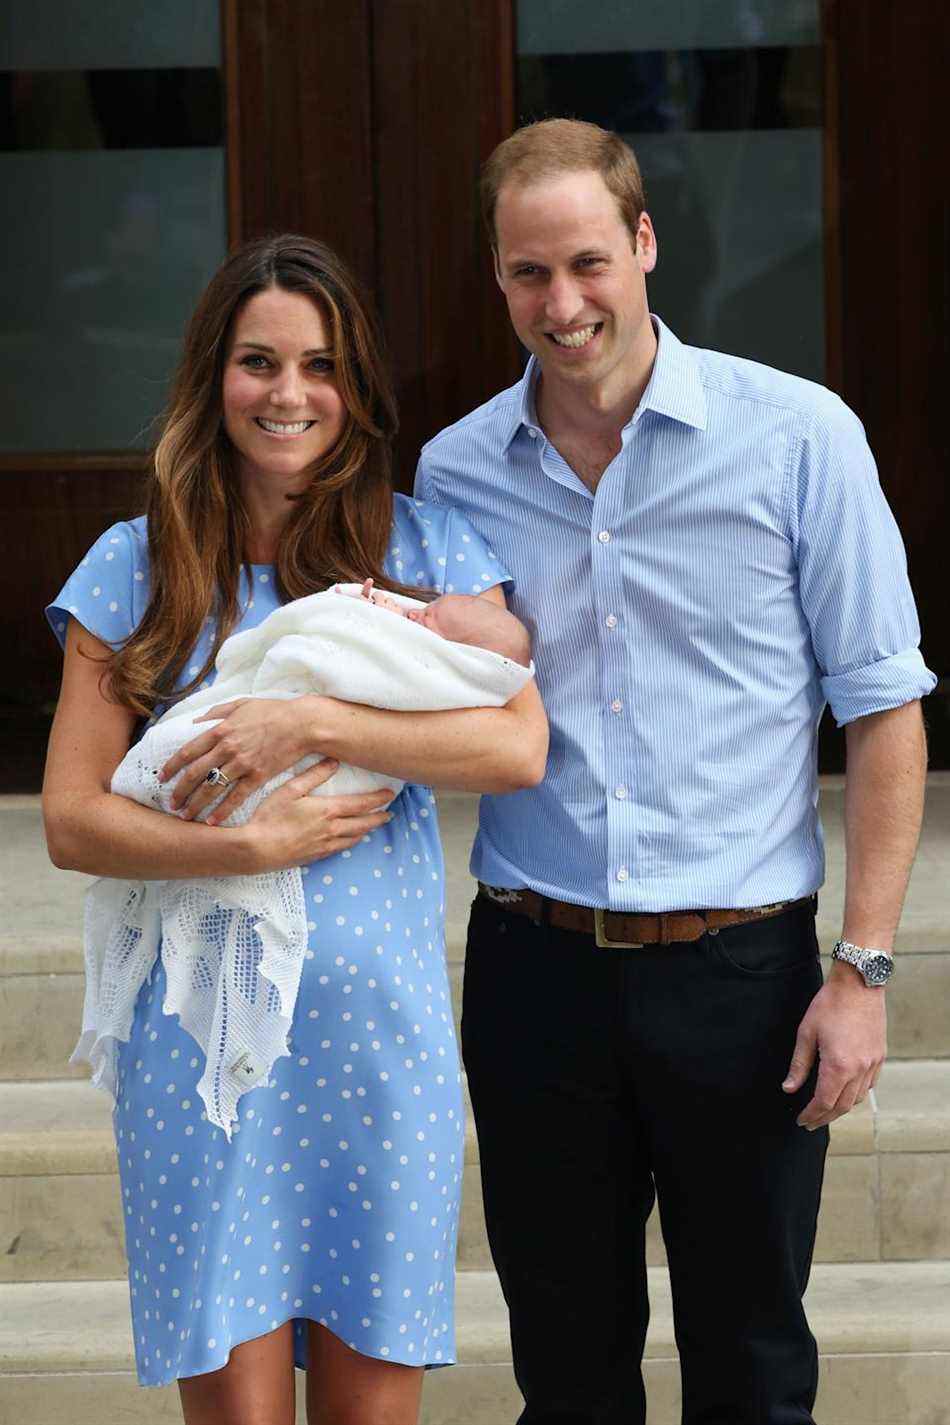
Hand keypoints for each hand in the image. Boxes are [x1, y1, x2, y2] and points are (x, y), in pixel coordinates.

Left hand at [160, 696, 316, 823]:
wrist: (302, 724)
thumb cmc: (273, 711)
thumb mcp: (241, 704)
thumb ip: (217, 712)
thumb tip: (196, 720)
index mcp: (221, 730)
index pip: (187, 752)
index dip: (171, 766)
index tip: (162, 777)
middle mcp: (227, 749)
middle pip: (194, 774)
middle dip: (179, 791)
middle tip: (170, 803)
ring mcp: (242, 764)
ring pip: (211, 789)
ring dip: (195, 804)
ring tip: (185, 816)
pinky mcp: (258, 776)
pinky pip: (236, 797)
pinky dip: (222, 811)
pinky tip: (212, 822)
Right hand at [247, 759, 395, 868]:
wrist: (257, 849)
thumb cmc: (270, 817)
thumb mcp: (290, 790)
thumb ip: (313, 775)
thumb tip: (333, 761)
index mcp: (328, 810)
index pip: (361, 803)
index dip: (378, 799)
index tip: (390, 794)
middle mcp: (332, 829)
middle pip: (363, 823)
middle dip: (378, 817)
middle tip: (389, 813)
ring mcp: (325, 845)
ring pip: (354, 837)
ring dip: (367, 830)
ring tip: (374, 825)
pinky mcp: (317, 856)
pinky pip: (341, 848)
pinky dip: (351, 842)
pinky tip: (351, 839)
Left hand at [782, 960, 886, 1129]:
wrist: (859, 984)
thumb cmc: (829, 1005)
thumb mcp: (806, 1033)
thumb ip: (799, 1064)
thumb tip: (789, 1088)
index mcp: (839, 1066)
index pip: (824, 1102)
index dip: (811, 1114)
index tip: (802, 1121)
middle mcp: (859, 1069)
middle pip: (842, 1106)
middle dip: (825, 1117)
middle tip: (811, 1123)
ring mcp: (873, 1063)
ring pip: (857, 1098)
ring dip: (841, 1108)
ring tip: (826, 1110)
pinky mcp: (880, 1056)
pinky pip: (869, 1084)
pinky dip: (856, 1094)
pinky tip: (846, 1092)